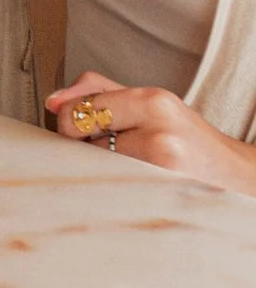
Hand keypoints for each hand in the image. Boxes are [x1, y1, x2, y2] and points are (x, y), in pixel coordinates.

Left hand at [47, 73, 255, 194]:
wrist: (233, 174)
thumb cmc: (186, 139)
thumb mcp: (150, 104)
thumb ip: (100, 92)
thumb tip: (54, 101)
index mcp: (154, 101)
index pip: (82, 109)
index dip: (72, 122)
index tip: (84, 130)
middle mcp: (158, 133)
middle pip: (82, 139)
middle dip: (84, 145)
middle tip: (110, 149)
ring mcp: (159, 169)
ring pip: (93, 166)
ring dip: (98, 168)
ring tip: (131, 166)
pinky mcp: (158, 195)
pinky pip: (109, 189)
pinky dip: (110, 187)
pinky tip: (133, 184)